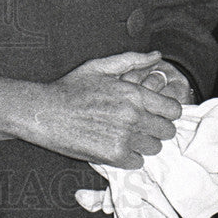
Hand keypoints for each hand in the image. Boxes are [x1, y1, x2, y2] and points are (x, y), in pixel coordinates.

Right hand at [0, 51, 181, 168]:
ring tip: (125, 134)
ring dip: (143, 143)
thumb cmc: (70, 88)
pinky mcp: (114, 156)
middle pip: (167, 131)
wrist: (44, 112)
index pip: (173, 110)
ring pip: (154, 148)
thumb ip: (131, 60)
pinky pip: (138, 162)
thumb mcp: (99, 67)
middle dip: (156, 128)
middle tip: (139, 124)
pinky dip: (129, 156)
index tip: (154, 112)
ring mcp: (125, 138)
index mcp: (133, 93)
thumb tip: (156, 55)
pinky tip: (114, 144)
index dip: (166, 111)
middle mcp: (133, 116)